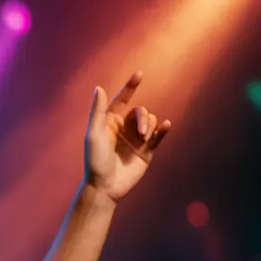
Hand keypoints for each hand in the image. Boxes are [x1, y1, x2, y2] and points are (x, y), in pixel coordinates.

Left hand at [84, 72, 171, 202]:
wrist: (106, 186)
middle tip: (141, 132)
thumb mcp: (94, 134)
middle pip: (140, 111)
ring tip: (145, 138)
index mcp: (109, 122)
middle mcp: (124, 128)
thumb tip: (99, 88)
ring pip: (151, 121)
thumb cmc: (95, 161)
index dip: (130, 87)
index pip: (121, 100)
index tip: (140, 74)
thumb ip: (98, 111)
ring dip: (150, 125)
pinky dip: (163, 129)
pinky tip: (166, 126)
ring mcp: (136, 139)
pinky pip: (159, 136)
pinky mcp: (146, 151)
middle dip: (143, 117)